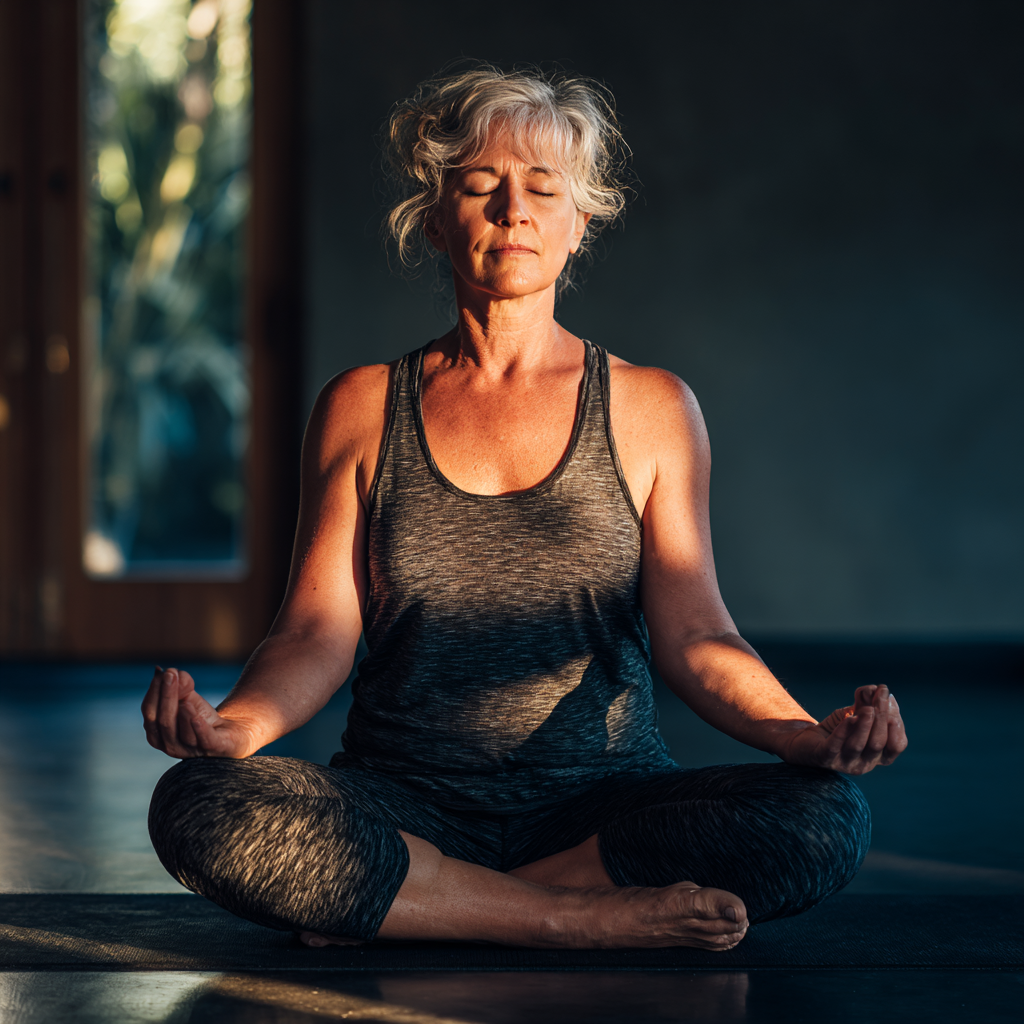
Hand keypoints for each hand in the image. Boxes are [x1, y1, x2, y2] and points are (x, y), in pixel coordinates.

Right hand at [141, 667, 253, 758]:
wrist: (230, 732)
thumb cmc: (202, 716)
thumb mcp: (188, 698)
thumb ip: (179, 685)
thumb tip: (172, 672)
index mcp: (157, 734)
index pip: (150, 713)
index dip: (154, 693)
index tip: (162, 673)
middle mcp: (170, 746)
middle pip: (164, 722)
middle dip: (166, 697)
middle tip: (171, 675)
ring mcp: (192, 751)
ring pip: (183, 733)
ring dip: (184, 714)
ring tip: (186, 700)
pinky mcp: (214, 749)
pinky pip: (205, 740)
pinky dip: (199, 728)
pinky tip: (196, 717)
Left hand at [781, 684, 906, 774]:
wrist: (805, 740)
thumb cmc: (836, 728)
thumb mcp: (855, 713)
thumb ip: (867, 702)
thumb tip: (876, 688)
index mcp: (878, 756)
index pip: (896, 744)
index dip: (896, 723)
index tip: (889, 698)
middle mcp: (865, 764)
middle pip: (879, 742)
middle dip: (881, 717)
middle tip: (880, 694)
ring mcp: (845, 763)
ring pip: (859, 745)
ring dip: (865, 724)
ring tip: (867, 708)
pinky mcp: (824, 758)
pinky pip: (835, 745)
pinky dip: (843, 731)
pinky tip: (849, 717)